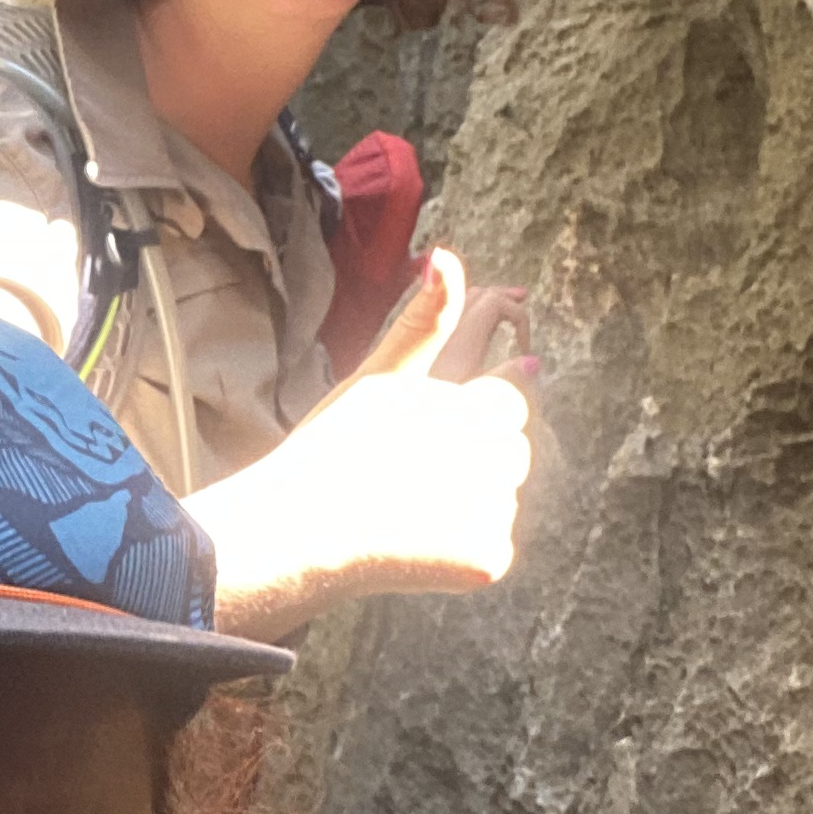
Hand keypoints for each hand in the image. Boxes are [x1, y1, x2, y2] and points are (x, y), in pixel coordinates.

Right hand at [191, 250, 533, 633]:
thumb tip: (446, 255)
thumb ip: (425, 321)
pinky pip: (491, 549)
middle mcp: (494, 455)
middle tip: (411, 471)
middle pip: (514, 450)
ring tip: (407, 505)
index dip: (471, 411)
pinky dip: (462, 551)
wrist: (298, 530)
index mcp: (471, 403)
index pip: (513, 395)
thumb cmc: (330, 448)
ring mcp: (495, 511)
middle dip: (478, 456)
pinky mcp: (488, 559)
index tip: (426, 432)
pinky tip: (416, 544)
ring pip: (504, 498)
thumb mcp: (379, 374)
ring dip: (472, 500)